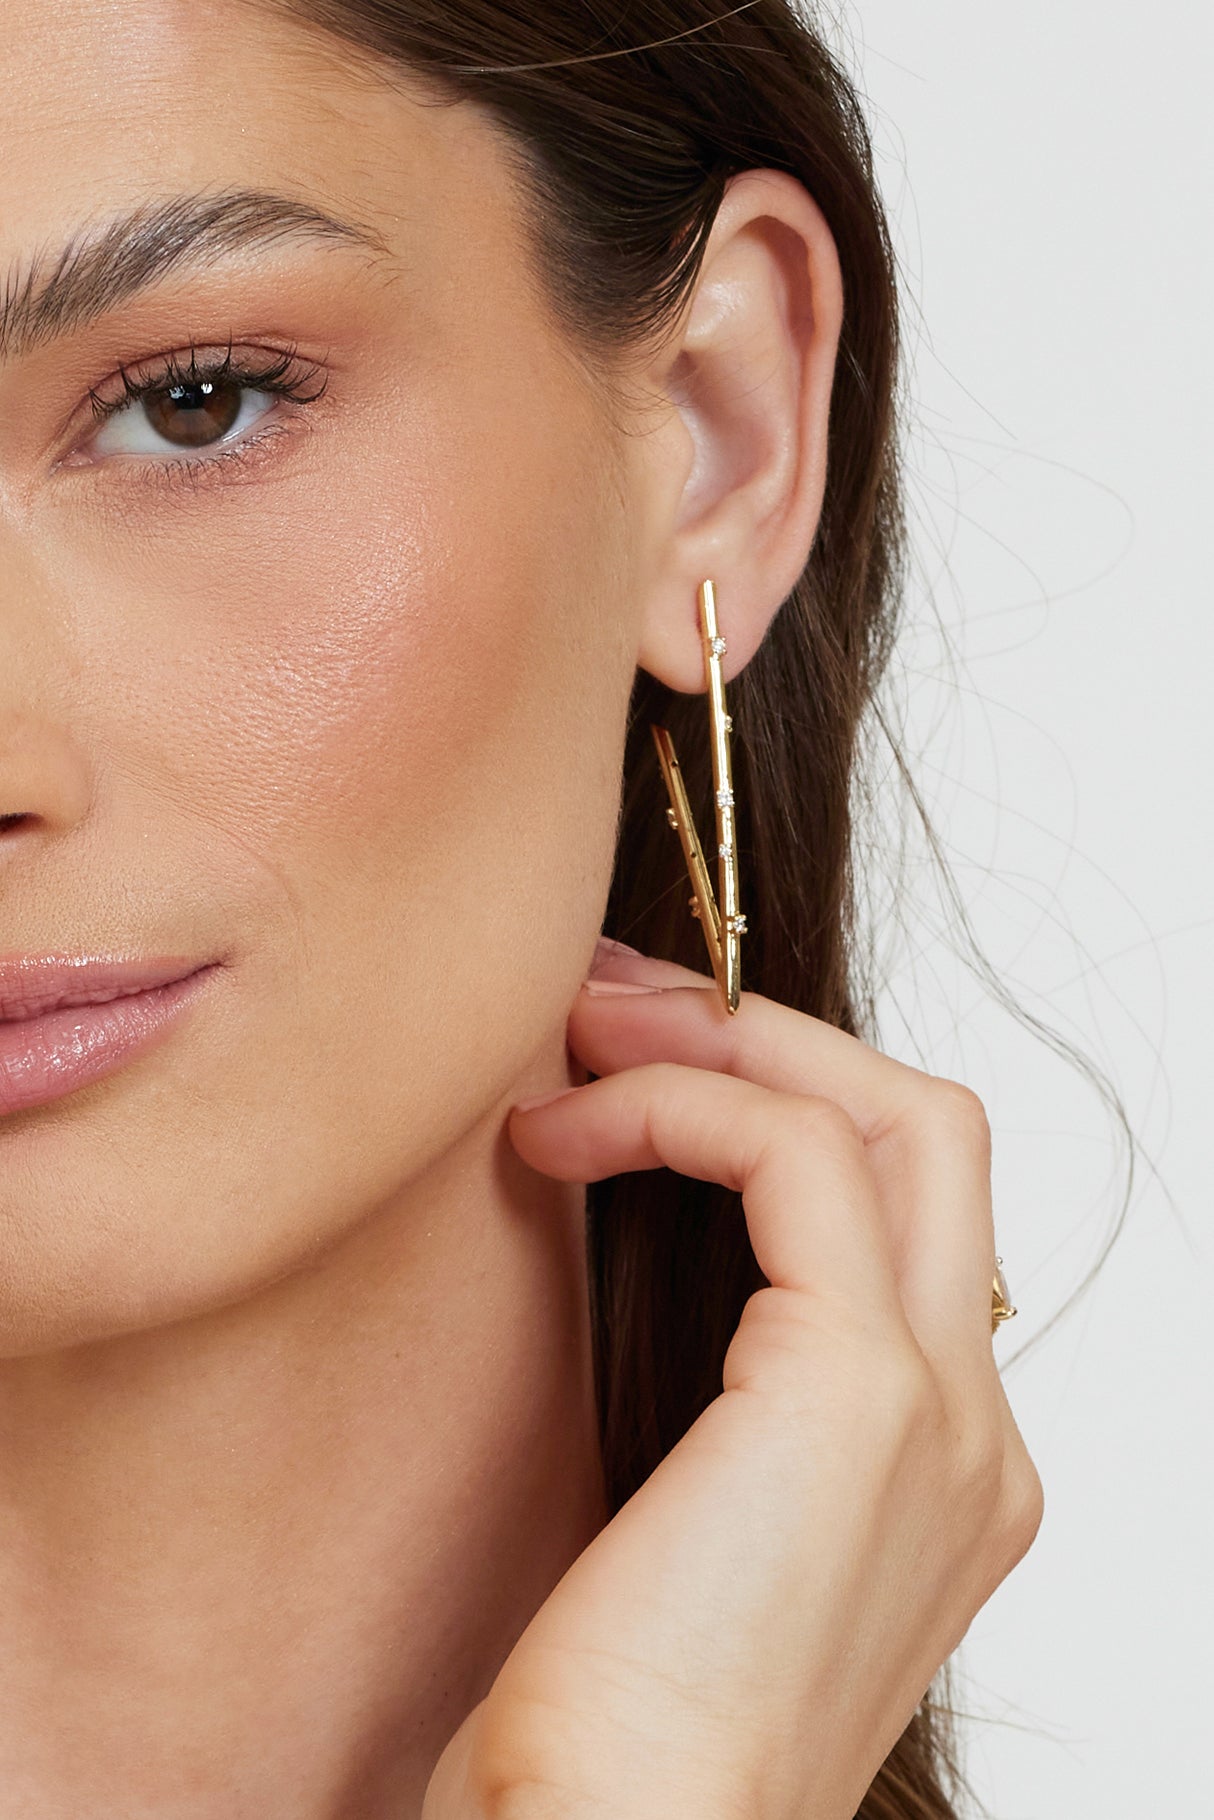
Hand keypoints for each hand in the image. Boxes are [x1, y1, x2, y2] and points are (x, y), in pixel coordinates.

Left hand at [422, 943, 1043, 1819]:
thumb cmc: (609, 1719)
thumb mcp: (682, 1514)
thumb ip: (712, 1382)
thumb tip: (624, 1213)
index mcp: (943, 1464)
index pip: (905, 1209)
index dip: (774, 1104)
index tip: (631, 1065)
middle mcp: (977, 1429)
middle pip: (927, 1131)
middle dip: (764, 1037)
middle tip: (609, 1004)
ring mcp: (944, 1410)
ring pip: (888, 1113)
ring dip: (720, 1044)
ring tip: (576, 1030)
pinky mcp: (861, 1392)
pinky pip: (789, 1156)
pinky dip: (673, 1109)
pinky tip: (557, 1134)